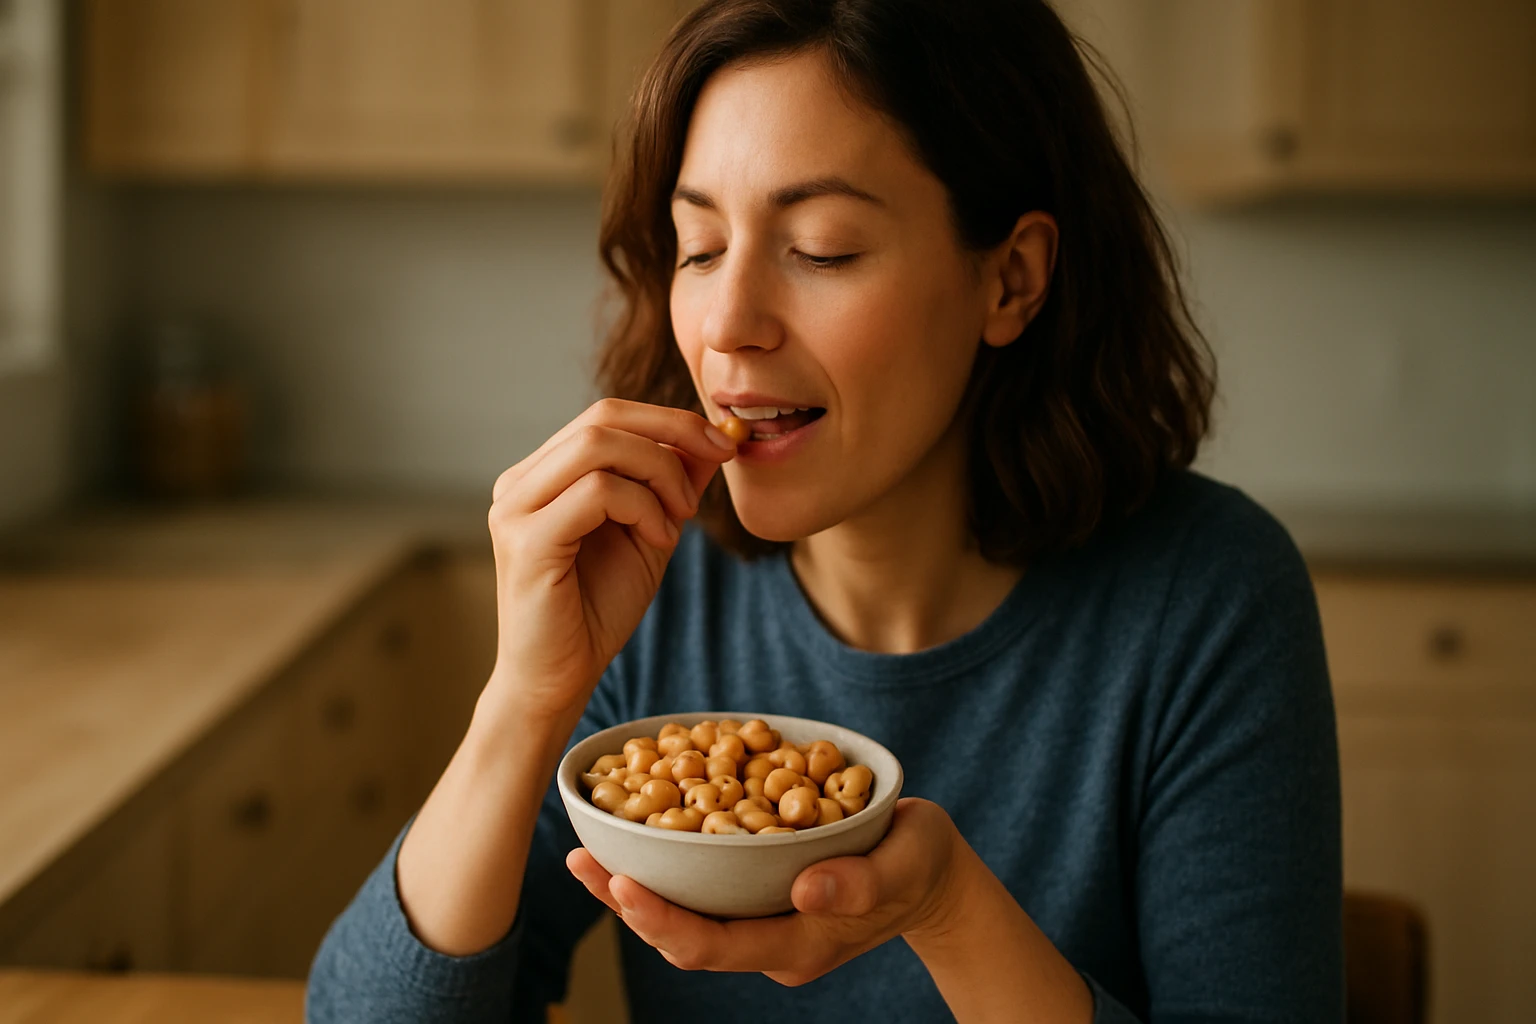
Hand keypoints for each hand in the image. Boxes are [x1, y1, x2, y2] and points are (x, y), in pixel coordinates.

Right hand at [483, 399, 735, 724]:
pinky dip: (642, 505)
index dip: (671, 419)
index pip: (606, 415)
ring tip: (678, 519)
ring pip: (598, 444)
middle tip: (715, 467)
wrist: (558, 680)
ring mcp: (515, 509)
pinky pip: (597, 491)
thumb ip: (673, 482)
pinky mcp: (526, 541)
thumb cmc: (596, 611)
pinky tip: (658, 539)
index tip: (723, 444)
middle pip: (602, 417)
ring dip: (659, 472)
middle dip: (673, 433)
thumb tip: (715, 435)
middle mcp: (519, 483)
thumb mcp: (650, 532)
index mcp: (543, 475)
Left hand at [567, 799, 964, 985]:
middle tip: (579, 859)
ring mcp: (762, 921)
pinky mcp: (758, 895)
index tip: (621, 882)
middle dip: (626, 902)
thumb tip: (807, 891)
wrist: (933, 876)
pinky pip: (700, 889)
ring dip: (633, 885)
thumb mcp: (907, 864)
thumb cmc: (923, 864)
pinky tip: (633, 829)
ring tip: (586, 849)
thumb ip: (863, 881)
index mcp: (798, 943)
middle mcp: (769, 941)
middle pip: (681, 935)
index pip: (713, 945)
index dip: (660, 919)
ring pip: (683, 913)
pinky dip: (664, 863)